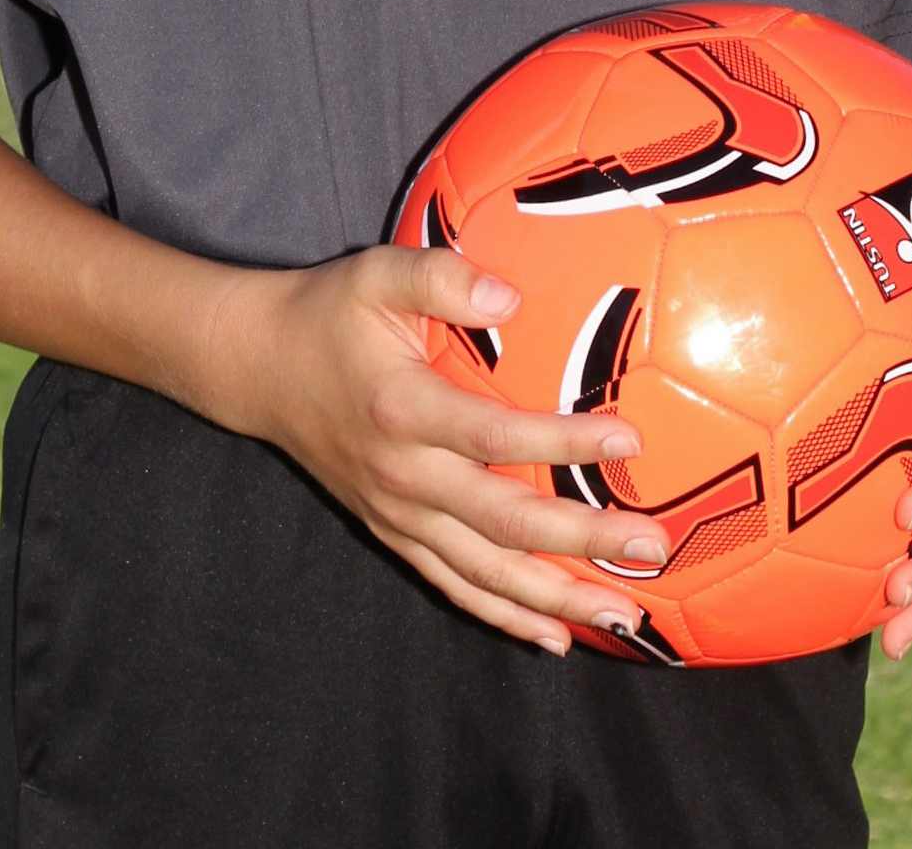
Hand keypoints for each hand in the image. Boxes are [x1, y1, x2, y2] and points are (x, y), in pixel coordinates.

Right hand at [215, 244, 672, 655]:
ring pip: (486, 570)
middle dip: (583, 540)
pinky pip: (455, 583)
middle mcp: (403, 474)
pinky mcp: (393, 531)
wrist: (259, 367)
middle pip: (504, 521)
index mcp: (405, 409)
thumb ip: (442, 277)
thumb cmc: (330, 312)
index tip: (631, 443)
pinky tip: (554, 637)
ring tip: (622, 611)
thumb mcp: (378, 273)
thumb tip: (511, 296)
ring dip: (556, 595)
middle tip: (652, 547)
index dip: (564, 444)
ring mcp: (397, 513)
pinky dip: (505, 614)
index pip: (497, 437)